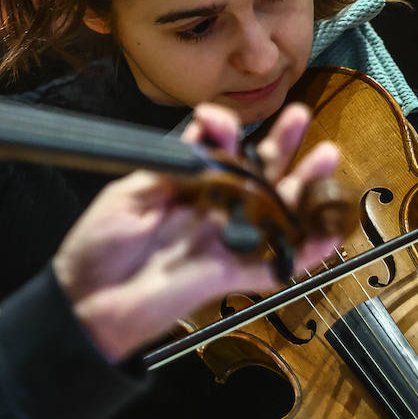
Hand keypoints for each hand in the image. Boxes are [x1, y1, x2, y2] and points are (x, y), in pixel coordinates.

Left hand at [53, 101, 343, 361]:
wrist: (87, 300)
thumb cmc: (100, 244)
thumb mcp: (132, 192)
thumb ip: (173, 164)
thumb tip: (204, 131)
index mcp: (186, 184)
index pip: (220, 150)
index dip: (227, 131)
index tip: (219, 120)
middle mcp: (211, 209)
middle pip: (257, 172)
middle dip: (282, 144)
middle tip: (301, 117)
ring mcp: (224, 241)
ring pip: (275, 211)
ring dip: (303, 186)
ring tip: (326, 156)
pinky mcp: (230, 275)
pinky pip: (275, 264)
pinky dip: (305, 252)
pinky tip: (330, 232)